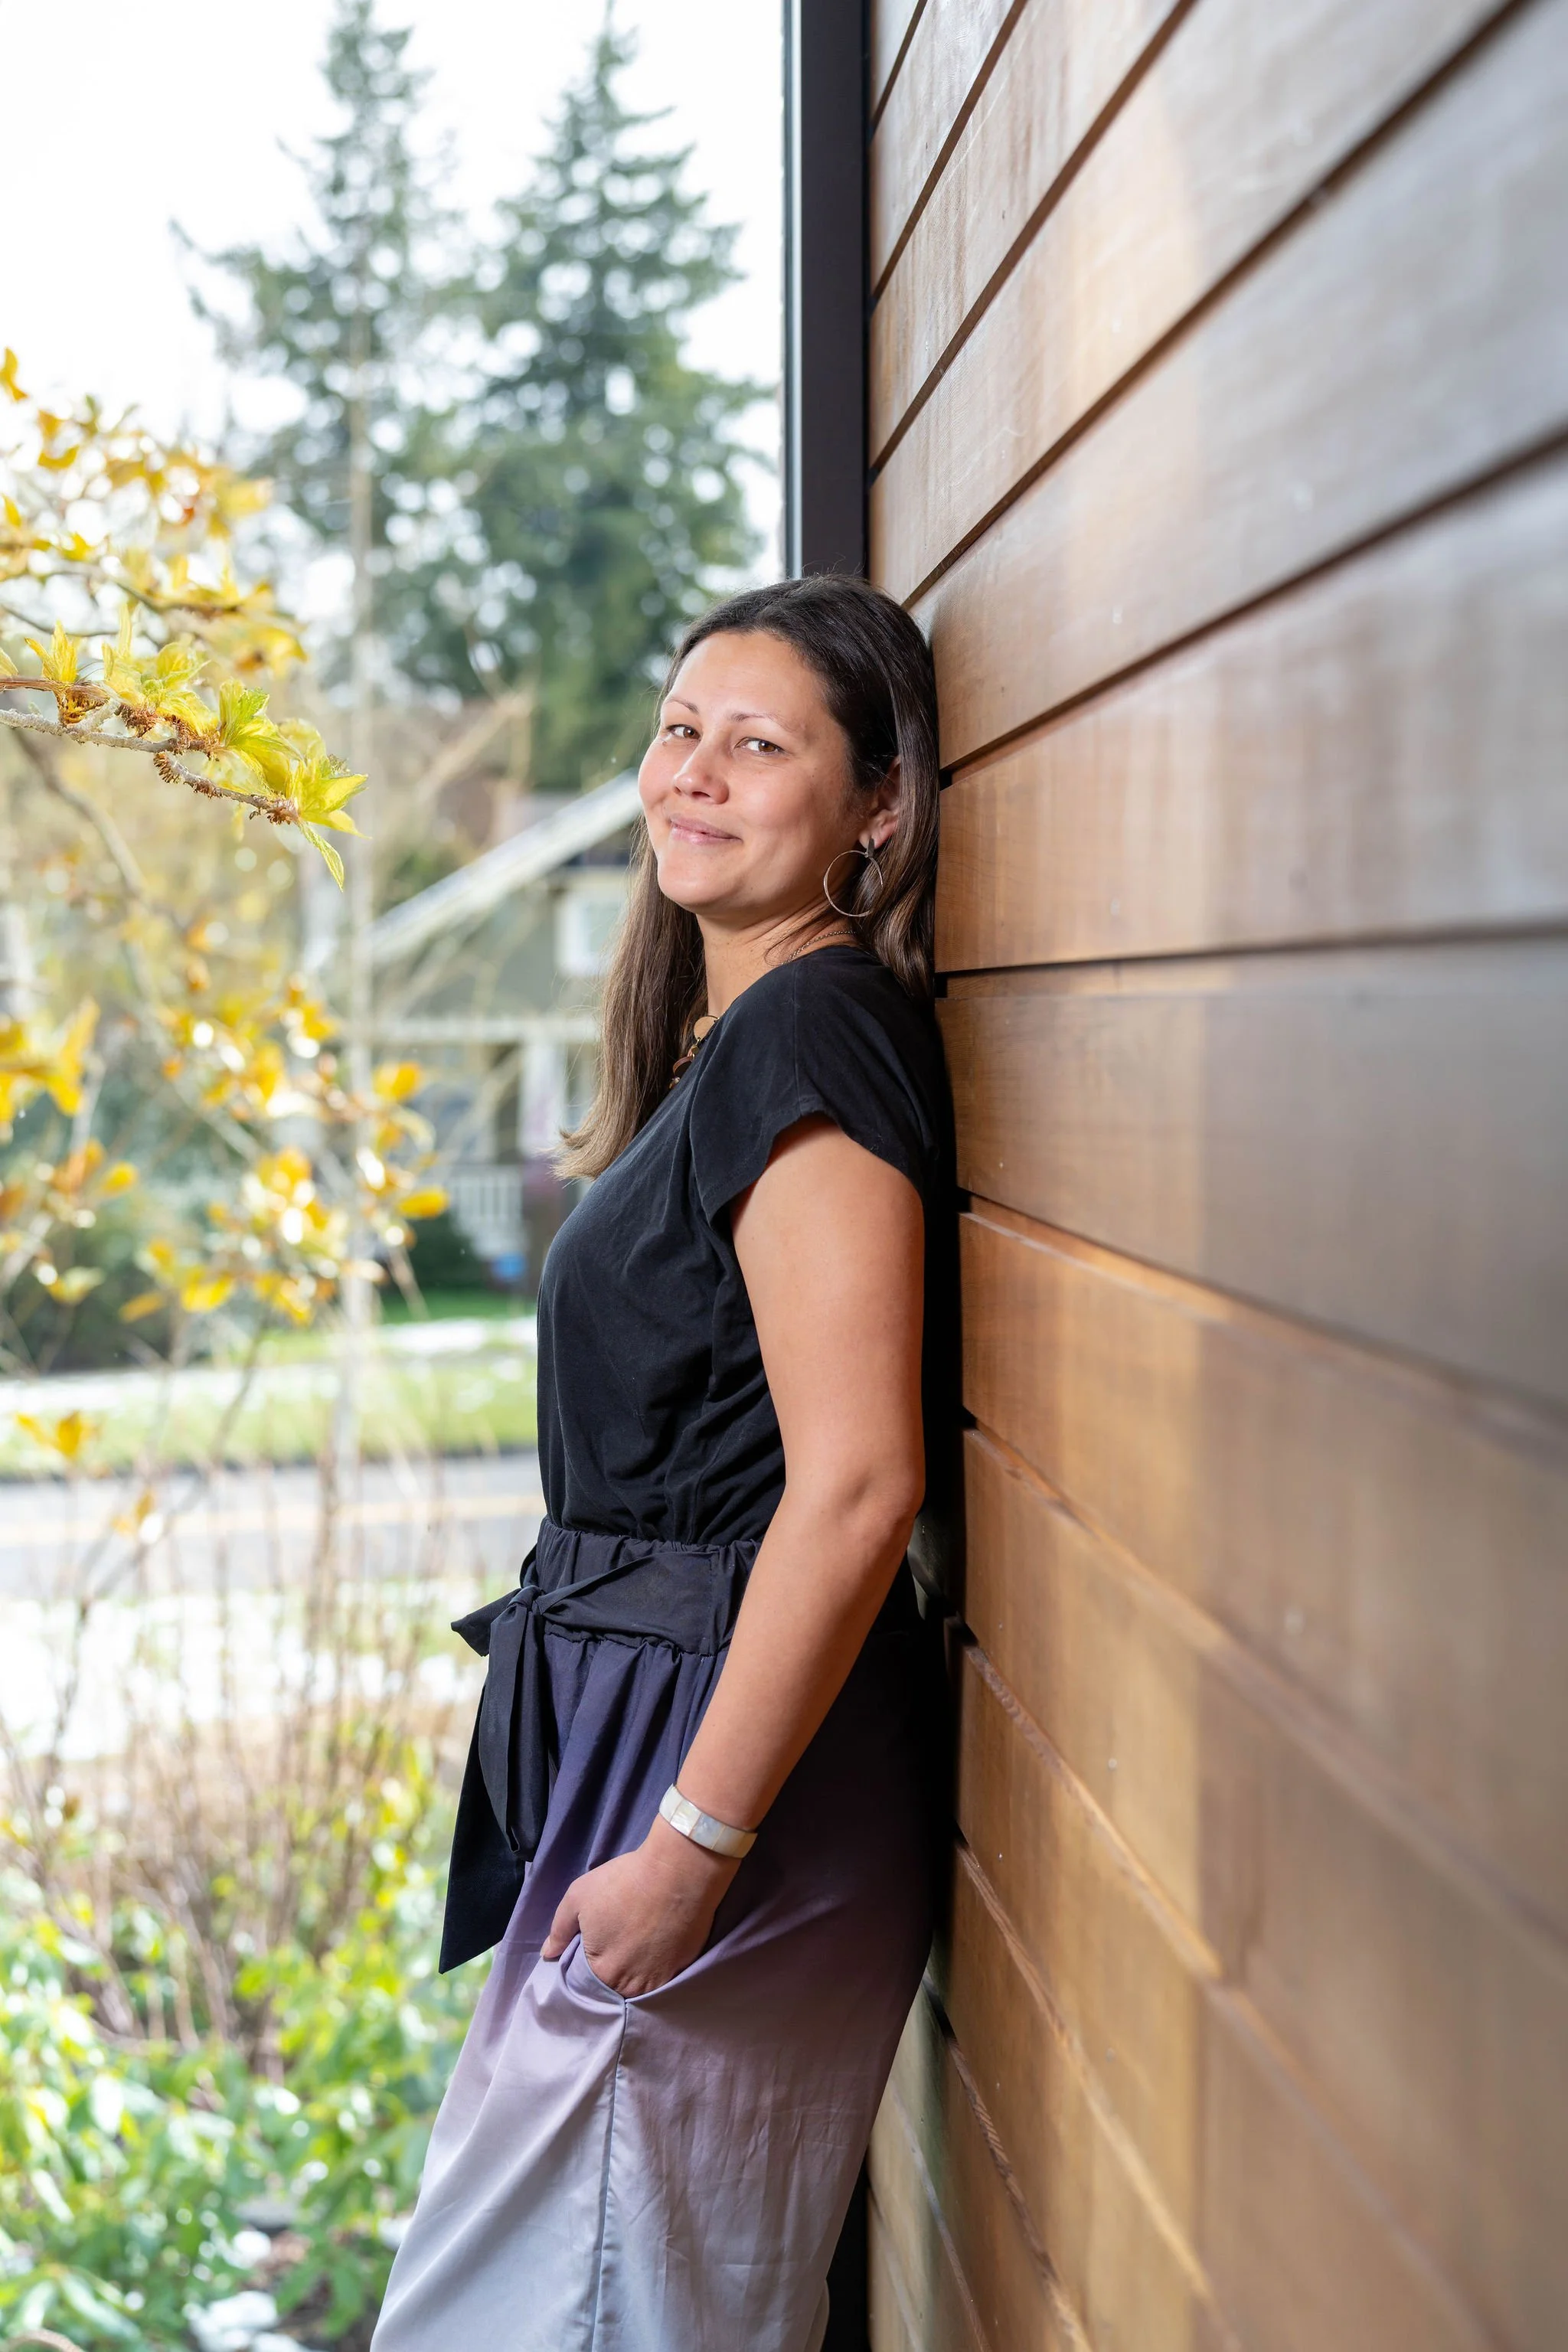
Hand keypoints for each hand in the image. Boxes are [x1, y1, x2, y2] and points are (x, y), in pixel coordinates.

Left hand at [541, 1815, 739, 1996]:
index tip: (596, 1943)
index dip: (589, 1962)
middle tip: (619, 1941)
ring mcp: (659, 1981)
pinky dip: (657, 1968)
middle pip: (614, 1985)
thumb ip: (559, 1930)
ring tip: (638, 1945)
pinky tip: (656, 1947)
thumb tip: (548, 1955)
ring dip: (636, 1972)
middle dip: (613, 1969)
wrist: (678, 1870)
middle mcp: (630, 1985)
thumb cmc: (624, 1881)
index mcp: (602, 1971)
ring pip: (639, 1987)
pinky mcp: (681, 1970)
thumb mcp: (578, 1896)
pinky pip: (662, 1979)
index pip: (587, 1981)